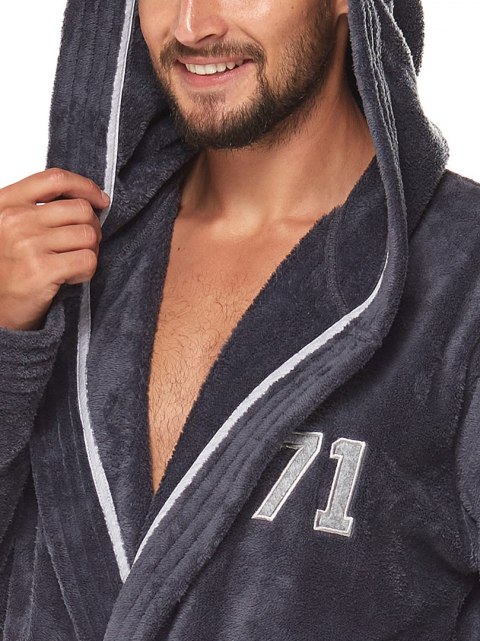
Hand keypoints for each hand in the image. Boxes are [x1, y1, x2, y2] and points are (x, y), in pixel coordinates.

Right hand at [0, 168, 108, 330]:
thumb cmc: (7, 269)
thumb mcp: (12, 227)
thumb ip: (38, 209)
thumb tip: (87, 200)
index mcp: (7, 203)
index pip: (55, 179)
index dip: (85, 186)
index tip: (100, 199)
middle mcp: (16, 220)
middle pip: (80, 209)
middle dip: (92, 227)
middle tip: (84, 244)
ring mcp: (28, 244)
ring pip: (88, 235)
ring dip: (90, 251)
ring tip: (73, 263)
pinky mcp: (42, 270)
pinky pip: (87, 260)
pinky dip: (86, 271)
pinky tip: (70, 277)